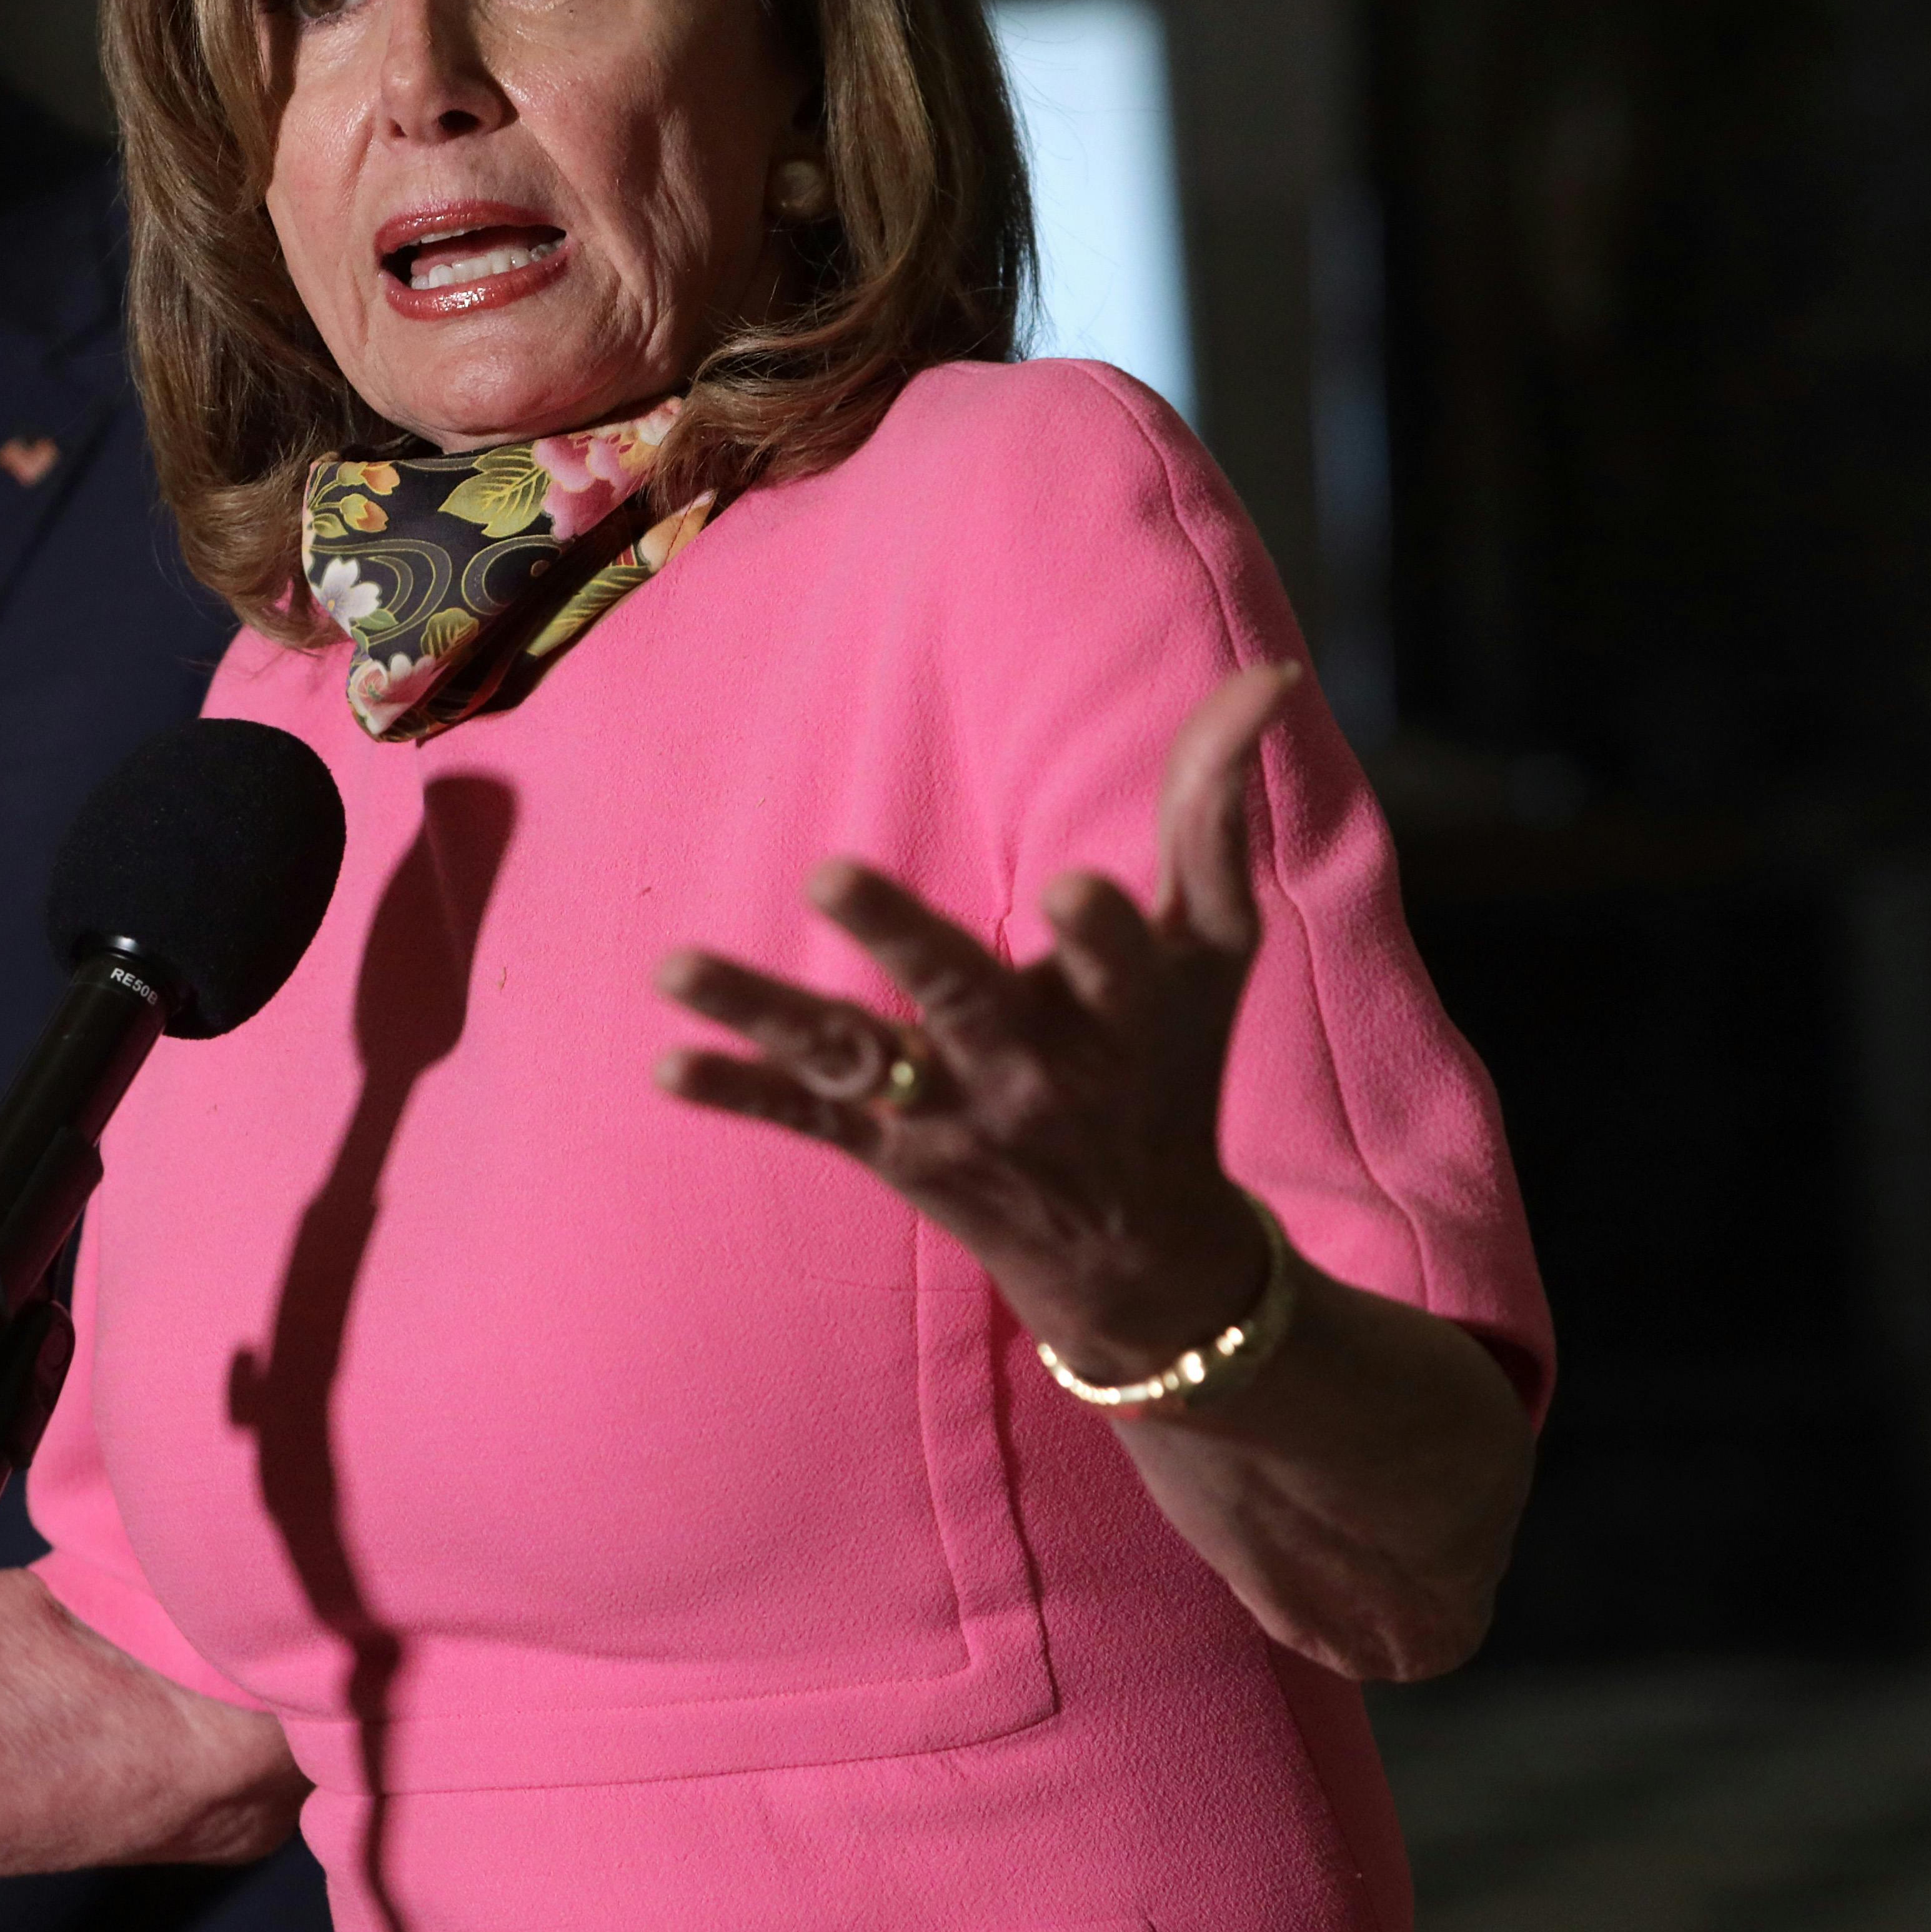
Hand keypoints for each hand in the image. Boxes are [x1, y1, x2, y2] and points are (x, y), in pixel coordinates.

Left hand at [655, 664, 1298, 1377]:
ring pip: (848, 1057)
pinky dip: (738, 1094)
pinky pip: (807, 1122)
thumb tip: (1267, 678)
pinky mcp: (893, 1152)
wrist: (1138, 1253)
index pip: (1114, 959)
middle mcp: (1035, 1067)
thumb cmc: (1172, 1059)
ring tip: (671, 965)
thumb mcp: (1212, 946)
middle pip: (962, 998)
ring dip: (760, 1011)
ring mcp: (952, 1112)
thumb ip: (1216, 810)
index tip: (1069, 890)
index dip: (1095, 928)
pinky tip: (663, 1065)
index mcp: (1122, 1009)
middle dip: (899, 939)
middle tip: (830, 872)